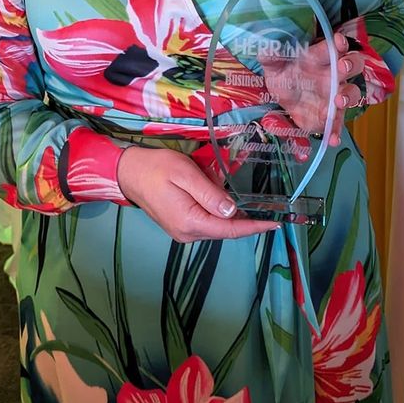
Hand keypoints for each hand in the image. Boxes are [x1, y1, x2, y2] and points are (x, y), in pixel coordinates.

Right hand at [117, 146, 278, 243]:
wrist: (128, 173)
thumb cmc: (156, 168)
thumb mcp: (185, 173)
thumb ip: (210, 193)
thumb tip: (232, 210)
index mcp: (190, 222)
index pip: (230, 229)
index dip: (254, 226)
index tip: (275, 223)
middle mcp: (187, 234)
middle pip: (225, 230)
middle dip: (243, 217)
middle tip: (261, 203)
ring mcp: (183, 233)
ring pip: (217, 226)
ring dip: (228, 212)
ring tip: (231, 191)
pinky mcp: (181, 227)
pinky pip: (207, 222)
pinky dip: (217, 211)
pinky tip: (216, 193)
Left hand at [262, 33, 364, 143]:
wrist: (282, 95)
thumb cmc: (283, 73)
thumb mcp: (273, 64)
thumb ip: (271, 56)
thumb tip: (267, 48)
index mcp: (318, 58)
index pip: (332, 47)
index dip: (338, 44)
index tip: (339, 42)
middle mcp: (332, 74)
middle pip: (352, 65)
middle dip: (351, 65)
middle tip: (343, 68)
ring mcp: (334, 94)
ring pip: (351, 93)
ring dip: (348, 96)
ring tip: (338, 102)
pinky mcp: (330, 114)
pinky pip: (337, 122)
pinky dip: (336, 130)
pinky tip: (332, 138)